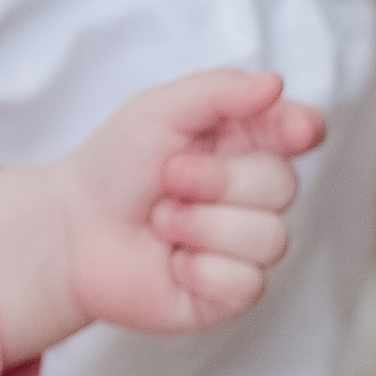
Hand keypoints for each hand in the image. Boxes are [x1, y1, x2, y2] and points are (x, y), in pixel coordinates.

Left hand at [0, 71, 324, 364]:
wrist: (70, 230)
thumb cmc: (114, 167)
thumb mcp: (158, 112)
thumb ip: (218, 91)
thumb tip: (276, 84)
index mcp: (243, 143)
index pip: (299, 133)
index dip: (305, 131)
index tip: (297, 131)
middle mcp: (253, 194)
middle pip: (284, 185)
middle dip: (219, 180)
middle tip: (168, 178)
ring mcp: (245, 245)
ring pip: (270, 238)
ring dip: (201, 226)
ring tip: (160, 221)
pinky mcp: (231, 292)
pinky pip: (247, 283)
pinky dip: (200, 269)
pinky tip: (172, 263)